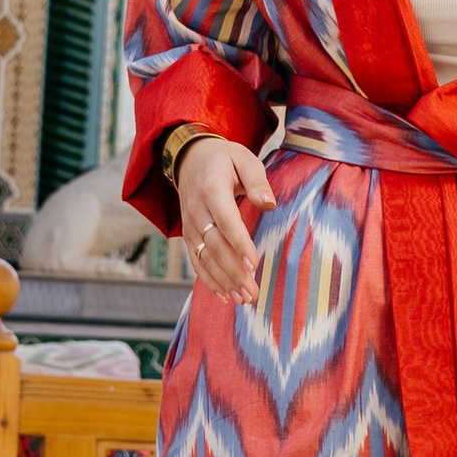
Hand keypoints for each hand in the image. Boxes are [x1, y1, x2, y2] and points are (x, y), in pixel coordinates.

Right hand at [175, 135, 273, 301]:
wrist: (190, 158)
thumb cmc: (225, 159)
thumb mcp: (244, 158)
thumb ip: (257, 181)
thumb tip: (269, 204)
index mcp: (212, 190)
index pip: (226, 221)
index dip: (239, 244)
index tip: (253, 264)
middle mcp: (196, 210)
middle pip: (214, 245)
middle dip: (233, 272)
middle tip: (252, 293)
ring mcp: (190, 224)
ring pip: (204, 257)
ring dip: (223, 280)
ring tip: (243, 298)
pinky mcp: (188, 234)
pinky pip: (195, 260)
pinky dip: (208, 279)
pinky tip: (224, 295)